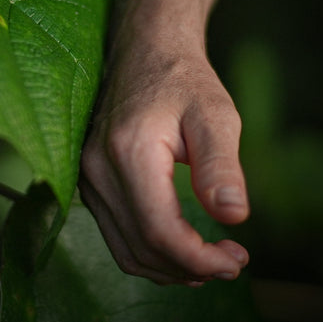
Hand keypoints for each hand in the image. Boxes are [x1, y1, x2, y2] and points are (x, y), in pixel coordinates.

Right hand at [79, 37, 249, 285]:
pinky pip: (114, 233)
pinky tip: (176, 246)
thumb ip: (220, 166)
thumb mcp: (215, 115)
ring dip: (168, 267)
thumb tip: (233, 217)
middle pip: (141, 247)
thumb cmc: (183, 81)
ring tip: (207, 261)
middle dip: (189, 267)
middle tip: (230, 261)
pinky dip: (147, 251)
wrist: (144, 54)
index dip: (199, 259)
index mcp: (129, 150)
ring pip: (124, 248)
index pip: (159, 230)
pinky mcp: (88, 179)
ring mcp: (87, 175)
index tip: (235, 259)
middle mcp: (98, 168)